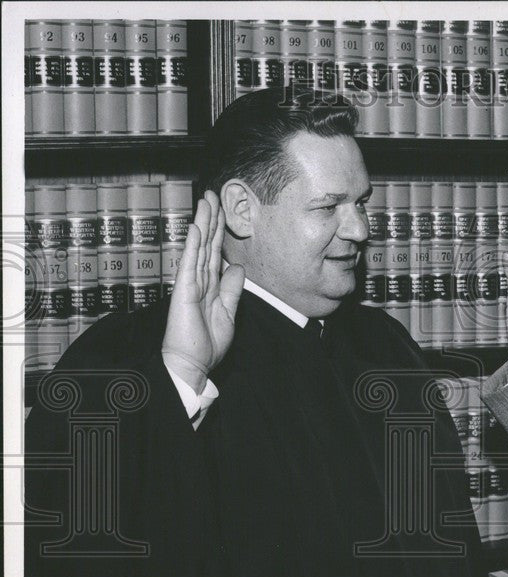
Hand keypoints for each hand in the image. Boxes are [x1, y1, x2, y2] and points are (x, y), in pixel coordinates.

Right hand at [161, 191, 243, 392]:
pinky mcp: (184, 292)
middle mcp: (199, 280)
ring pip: (198, 248)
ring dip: (202, 224)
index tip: (221, 210)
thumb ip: (232, 289)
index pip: (216, 252)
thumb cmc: (207, 343)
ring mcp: (190, 284)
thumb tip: (236, 267)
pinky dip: (194, 246)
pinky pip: (190, 264)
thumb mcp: (228, 312)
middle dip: (211, 219)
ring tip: (205, 202)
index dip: (219, 231)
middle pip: (207, 243)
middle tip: (212, 194)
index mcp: (211, 285)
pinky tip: (196, 229)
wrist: (192, 364)